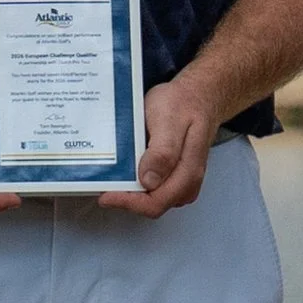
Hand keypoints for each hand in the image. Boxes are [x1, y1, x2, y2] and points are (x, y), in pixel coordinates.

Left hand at [98, 72, 220, 217]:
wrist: (198, 96)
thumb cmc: (183, 103)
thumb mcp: (169, 120)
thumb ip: (162, 151)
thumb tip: (149, 180)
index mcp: (187, 170)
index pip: (156, 202)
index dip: (129, 202)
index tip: (106, 194)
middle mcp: (187, 182)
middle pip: (153, 206)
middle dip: (127, 199)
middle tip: (105, 183)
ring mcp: (182, 181)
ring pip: (153, 200)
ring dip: (132, 193)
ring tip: (113, 178)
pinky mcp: (176, 177)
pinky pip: (155, 190)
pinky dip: (138, 186)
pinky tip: (128, 172)